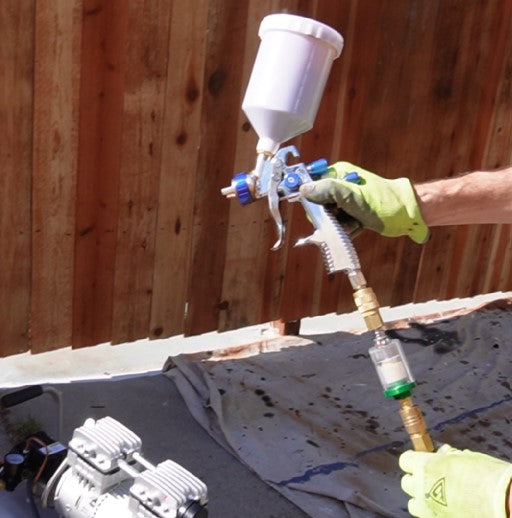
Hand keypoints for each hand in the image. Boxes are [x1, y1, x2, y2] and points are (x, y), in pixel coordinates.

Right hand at [299, 162, 428, 242]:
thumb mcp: (352, 197)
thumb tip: (303, 189)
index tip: (307, 208)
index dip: (308, 196)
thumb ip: (327, 191)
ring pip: (329, 217)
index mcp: (339, 174)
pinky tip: (358, 227)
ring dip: (339, 225)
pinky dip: (347, 229)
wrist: (408, 216)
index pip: (312, 183)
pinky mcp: (352, 213)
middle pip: (318, 204)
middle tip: (339, 219)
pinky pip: (340, 224)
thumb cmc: (384, 202)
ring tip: (353, 224)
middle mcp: (341, 185)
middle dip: (327, 216)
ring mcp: (347, 200)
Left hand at [399, 444, 511, 517]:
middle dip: (417, 480)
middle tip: (432, 479)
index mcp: (425, 466)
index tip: (422, 460)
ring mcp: (428, 509)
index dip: (414, 460)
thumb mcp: (465, 458)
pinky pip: (428, 517)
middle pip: (407, 483)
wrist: (503, 504)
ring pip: (414, 505)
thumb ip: (448, 457)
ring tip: (439, 498)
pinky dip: (435, 513)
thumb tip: (444, 454)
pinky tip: (449, 509)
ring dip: (422, 500)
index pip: (405, 460)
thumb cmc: (487, 476)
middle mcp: (421, 488)